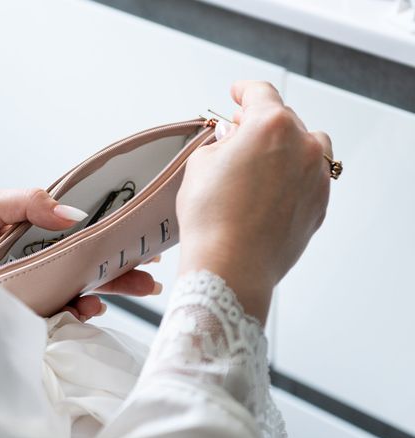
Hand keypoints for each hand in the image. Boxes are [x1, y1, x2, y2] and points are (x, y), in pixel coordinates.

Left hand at [0, 188, 160, 319]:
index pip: (81, 232)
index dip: (112, 232)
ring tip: (138, 286)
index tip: (140, 232)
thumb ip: (28, 203)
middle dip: (124, 266)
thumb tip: (75, 213)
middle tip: (152, 267)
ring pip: (82, 291)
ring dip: (113, 289)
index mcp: (32, 234)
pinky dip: (81, 313)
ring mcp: (33, 293)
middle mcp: (38, 264)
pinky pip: (60, 318)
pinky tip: (91, 307)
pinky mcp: (23, 319)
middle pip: (90, 264)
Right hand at [176, 81, 331, 320]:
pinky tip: (269, 191)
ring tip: (260, 164)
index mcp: (271, 126)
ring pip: (306, 147)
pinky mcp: (319, 205)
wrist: (230, 266)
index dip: (244, 90)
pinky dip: (294, 176)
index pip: (260, 93)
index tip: (238, 93)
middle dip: (259, 123)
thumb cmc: (211, 218)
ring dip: (285, 147)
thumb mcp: (200, 164)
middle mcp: (302, 146)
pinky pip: (310, 178)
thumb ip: (220, 141)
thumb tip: (231, 138)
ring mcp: (316, 177)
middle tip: (237, 135)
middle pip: (284, 119)